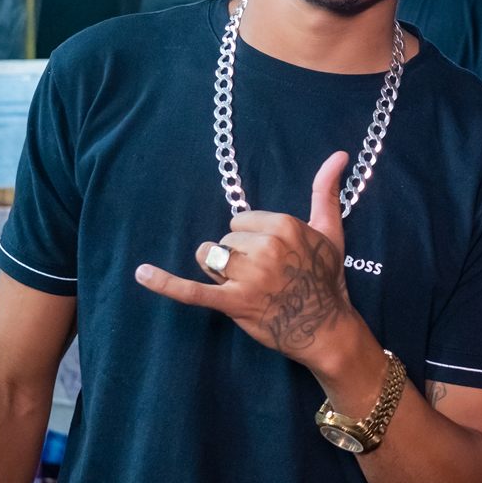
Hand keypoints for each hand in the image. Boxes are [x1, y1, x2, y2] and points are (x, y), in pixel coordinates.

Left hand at [134, 152, 359, 366]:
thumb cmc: (326, 278)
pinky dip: (165, 283)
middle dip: (237, 257)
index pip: (241, 221)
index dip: (252, 239)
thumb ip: (327, 190)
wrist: (327, 328)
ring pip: (210, 258)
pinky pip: (192, 290)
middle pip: (225, 240)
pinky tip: (141, 273)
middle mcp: (265, 248)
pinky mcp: (234, 303)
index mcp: (284, 226)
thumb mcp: (330, 230)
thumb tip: (340, 154)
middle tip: (266, 277)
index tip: (274, 257)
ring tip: (245, 286)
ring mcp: (248, 277)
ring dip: (220, 272)